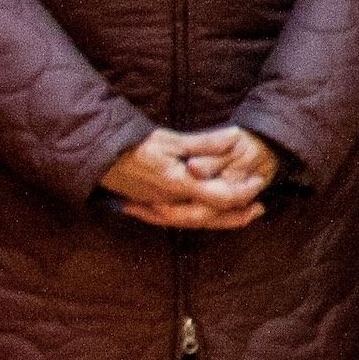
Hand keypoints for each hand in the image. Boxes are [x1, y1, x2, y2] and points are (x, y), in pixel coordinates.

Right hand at [100, 129, 267, 231]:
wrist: (99, 159)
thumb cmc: (134, 146)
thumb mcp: (171, 139)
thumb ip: (205, 142)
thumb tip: (236, 136)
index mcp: (178, 185)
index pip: (221, 196)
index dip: (244, 191)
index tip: (258, 180)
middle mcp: (171, 203)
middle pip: (213, 218)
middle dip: (238, 215)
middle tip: (259, 207)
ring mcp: (161, 210)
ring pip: (198, 223)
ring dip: (223, 221)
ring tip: (243, 213)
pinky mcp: (153, 210)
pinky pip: (184, 222)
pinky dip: (202, 221)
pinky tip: (212, 217)